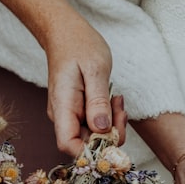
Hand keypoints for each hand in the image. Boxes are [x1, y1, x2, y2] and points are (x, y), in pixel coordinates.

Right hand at [45, 16, 126, 155]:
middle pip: (86, 144)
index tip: (113, 138)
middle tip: (121, 110)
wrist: (65, 32)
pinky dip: (108, 117)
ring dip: (112, 125)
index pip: (69, 146)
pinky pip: (94, 124)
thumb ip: (98, 101)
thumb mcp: (95, 69)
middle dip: (109, 135)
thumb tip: (101, 129)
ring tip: (117, 100)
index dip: (91, 151)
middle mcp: (63, 116)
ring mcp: (69, 115)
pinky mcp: (78, 111)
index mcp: (63, 107)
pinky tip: (113, 99)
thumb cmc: (78, 45)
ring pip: (93, 135)